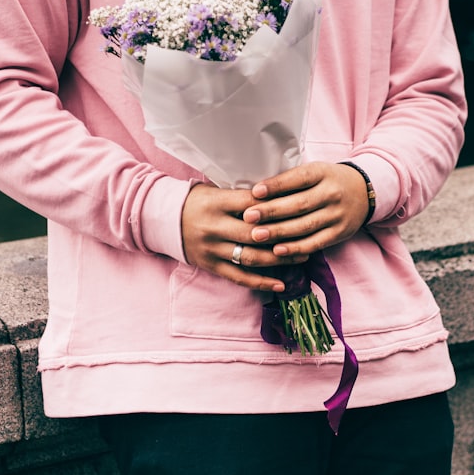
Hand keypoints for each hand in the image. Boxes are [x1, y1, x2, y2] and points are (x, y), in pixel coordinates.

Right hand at [180, 183, 308, 291]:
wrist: (165, 219)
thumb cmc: (199, 201)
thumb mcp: (216, 190)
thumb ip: (242, 195)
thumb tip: (279, 195)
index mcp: (216, 202)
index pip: (252, 204)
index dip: (276, 206)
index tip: (299, 205)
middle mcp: (214, 226)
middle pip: (254, 233)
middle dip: (283, 234)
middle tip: (308, 234)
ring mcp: (212, 248)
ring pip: (250, 257)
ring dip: (279, 259)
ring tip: (302, 257)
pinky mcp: (210, 265)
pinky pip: (239, 277)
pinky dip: (261, 282)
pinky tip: (280, 284)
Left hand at [244, 162, 369, 256]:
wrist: (364, 191)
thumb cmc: (328, 180)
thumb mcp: (315, 171)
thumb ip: (291, 179)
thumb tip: (256, 192)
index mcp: (323, 173)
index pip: (299, 178)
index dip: (277, 185)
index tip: (255, 192)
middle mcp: (332, 193)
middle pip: (299, 204)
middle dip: (272, 212)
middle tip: (248, 217)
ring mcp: (337, 215)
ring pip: (305, 226)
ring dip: (279, 232)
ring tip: (257, 235)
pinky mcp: (339, 233)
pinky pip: (315, 243)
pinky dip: (296, 248)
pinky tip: (277, 250)